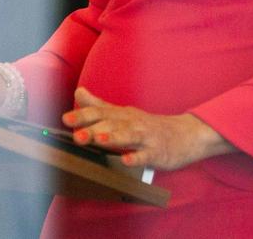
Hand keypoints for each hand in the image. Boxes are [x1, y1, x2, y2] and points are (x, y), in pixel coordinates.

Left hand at [61, 87, 233, 169]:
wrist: (186, 134)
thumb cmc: (149, 125)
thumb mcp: (123, 112)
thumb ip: (99, 104)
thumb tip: (79, 92)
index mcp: (122, 115)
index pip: (101, 112)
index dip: (83, 115)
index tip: (66, 118)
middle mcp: (133, 123)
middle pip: (112, 124)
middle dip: (93, 129)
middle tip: (77, 135)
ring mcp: (146, 137)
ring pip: (129, 136)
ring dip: (114, 137)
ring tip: (100, 140)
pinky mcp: (157, 152)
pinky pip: (147, 156)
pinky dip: (137, 158)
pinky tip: (127, 161)